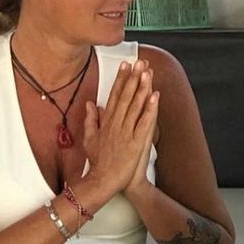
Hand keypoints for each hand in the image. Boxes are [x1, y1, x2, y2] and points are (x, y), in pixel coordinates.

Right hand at [82, 59, 158, 198]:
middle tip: (139, 61)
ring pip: (135, 106)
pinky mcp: (135, 142)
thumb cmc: (98, 162)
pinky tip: (155, 96)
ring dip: (142, 88)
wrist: (103, 181)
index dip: (121, 79)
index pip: (114, 95)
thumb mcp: (89, 138)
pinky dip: (150, 109)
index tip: (125, 65)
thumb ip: (90, 119)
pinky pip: (144, 123)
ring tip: (147, 72)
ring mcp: (126, 132)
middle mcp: (116, 124)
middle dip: (133, 77)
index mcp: (106, 122)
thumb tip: (91, 103)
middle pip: (126, 96)